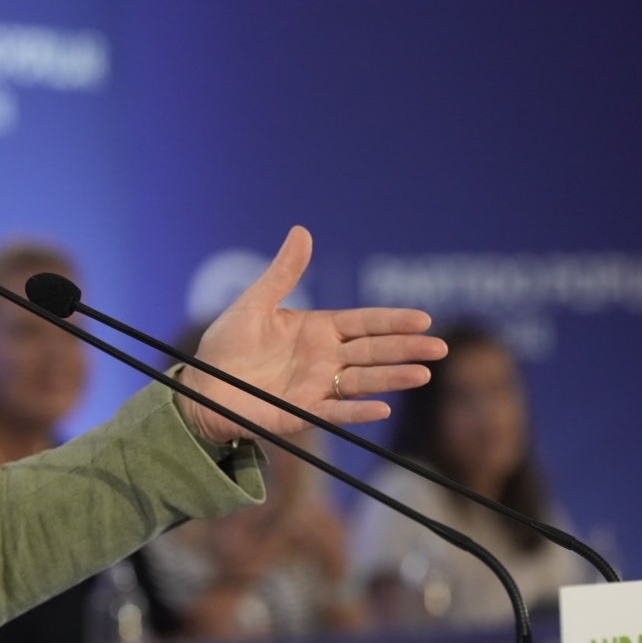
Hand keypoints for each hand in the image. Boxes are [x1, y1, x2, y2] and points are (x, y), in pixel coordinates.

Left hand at [178, 226, 445, 442]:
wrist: (202, 386)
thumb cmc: (225, 345)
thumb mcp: (254, 303)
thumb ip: (283, 273)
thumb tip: (302, 230)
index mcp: (317, 329)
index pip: (364, 323)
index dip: (392, 320)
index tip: (423, 318)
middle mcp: (324, 357)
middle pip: (373, 351)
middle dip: (406, 348)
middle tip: (439, 348)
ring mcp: (317, 386)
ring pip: (362, 381)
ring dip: (392, 378)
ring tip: (421, 374)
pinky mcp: (303, 412)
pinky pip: (335, 412)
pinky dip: (357, 411)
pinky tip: (381, 408)